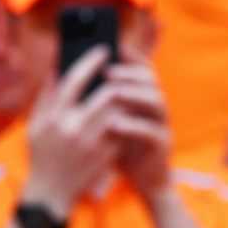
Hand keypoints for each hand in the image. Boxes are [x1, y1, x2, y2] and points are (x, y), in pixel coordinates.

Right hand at [21, 45, 120, 216]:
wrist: (52, 193)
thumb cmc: (42, 156)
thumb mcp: (35, 126)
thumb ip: (46, 98)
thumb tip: (57, 71)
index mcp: (55, 116)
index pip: (76, 79)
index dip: (92, 61)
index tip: (103, 51)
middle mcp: (75, 128)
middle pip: (107, 94)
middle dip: (118, 80)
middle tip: (122, 72)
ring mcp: (93, 143)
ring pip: (120, 112)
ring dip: (126, 98)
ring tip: (128, 89)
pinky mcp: (107, 156)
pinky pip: (123, 130)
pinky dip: (128, 118)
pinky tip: (129, 112)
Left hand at [105, 56, 171, 203]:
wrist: (144, 181)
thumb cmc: (121, 150)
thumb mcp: (106, 122)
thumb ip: (94, 101)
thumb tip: (64, 77)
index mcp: (144, 99)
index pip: (142, 69)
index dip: (132, 57)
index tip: (114, 46)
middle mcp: (156, 108)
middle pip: (152, 80)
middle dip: (130, 73)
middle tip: (109, 71)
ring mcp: (162, 125)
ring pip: (157, 102)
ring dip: (135, 94)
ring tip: (114, 92)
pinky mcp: (163, 145)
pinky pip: (152, 131)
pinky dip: (134, 126)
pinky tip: (115, 124)